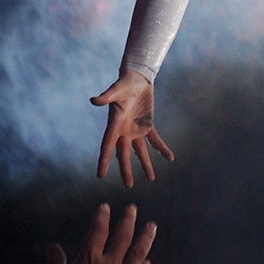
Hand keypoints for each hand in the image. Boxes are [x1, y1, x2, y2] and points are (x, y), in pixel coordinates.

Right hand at [91, 70, 173, 187]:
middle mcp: (124, 130)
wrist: (137, 78)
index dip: (104, 160)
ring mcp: (136, 129)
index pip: (107, 145)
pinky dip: (161, 149)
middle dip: (126, 169)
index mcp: (114, 124)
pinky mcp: (147, 125)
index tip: (100, 175)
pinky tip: (170, 157)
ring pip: (140, 151)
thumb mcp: (116, 89)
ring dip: (145, 164)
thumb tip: (93, 100)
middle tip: (129, 186)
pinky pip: (155, 140)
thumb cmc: (124, 83)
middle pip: (124, 154)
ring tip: (151, 179)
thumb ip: (106, 96)